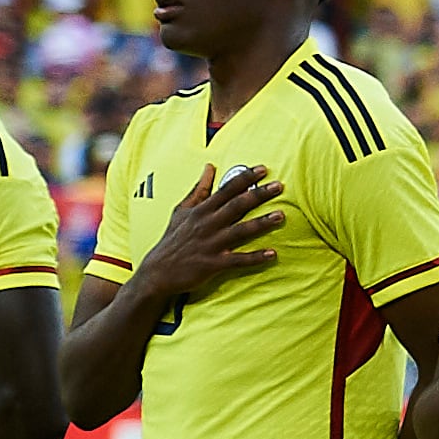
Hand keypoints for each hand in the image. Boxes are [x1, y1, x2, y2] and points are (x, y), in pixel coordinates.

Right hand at [132, 164, 288, 307]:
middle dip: (258, 195)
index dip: (245, 178)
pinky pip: (238, 260)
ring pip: (240, 231)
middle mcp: (208, 224)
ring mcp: (211, 244)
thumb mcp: (181, 211)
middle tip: (279, 186)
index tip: (263, 169)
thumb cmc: (173, 239)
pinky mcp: (213, 264)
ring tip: (281, 216)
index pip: (226, 190)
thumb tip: (210, 167)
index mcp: (201, 210)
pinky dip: (255, 258)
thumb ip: (198, 190)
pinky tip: (272, 254)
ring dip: (261, 223)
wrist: (157, 271)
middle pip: (236, 206)